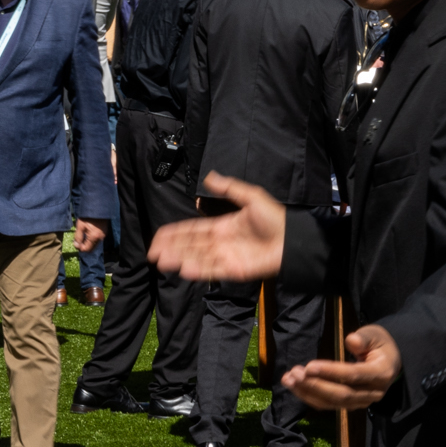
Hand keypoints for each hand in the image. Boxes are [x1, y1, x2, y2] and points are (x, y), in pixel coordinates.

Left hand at [73, 217, 107, 254]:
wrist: (98, 207)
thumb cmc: (87, 216)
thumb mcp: (80, 226)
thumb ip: (78, 237)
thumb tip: (76, 246)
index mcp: (94, 237)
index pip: (86, 249)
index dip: (80, 248)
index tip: (75, 242)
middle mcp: (100, 238)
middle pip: (91, 248)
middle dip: (84, 246)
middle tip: (78, 239)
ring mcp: (103, 236)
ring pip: (94, 244)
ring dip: (88, 242)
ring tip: (83, 234)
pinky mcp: (105, 232)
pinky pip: (97, 240)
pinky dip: (92, 239)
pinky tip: (88, 232)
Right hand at [148, 174, 288, 282]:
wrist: (293, 240)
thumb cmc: (275, 218)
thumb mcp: (251, 196)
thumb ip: (229, 188)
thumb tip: (209, 176)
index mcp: (221, 226)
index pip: (192, 230)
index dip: (174, 234)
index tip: (158, 237)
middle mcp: (219, 243)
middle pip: (189, 246)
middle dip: (171, 249)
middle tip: (152, 253)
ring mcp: (226, 257)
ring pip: (196, 259)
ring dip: (179, 259)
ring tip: (162, 261)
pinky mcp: (235, 270)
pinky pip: (212, 270)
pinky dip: (198, 270)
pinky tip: (183, 269)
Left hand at [281, 323, 400, 412]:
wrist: (390, 363)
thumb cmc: (380, 345)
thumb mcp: (376, 334)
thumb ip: (364, 337)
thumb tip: (351, 340)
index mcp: (381, 374)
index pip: (354, 375)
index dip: (331, 372)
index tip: (309, 366)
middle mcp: (372, 392)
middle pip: (342, 394)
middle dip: (315, 385)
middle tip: (294, 373)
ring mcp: (362, 402)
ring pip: (333, 403)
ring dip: (308, 392)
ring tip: (288, 380)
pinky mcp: (351, 404)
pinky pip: (330, 404)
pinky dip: (311, 397)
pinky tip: (295, 387)